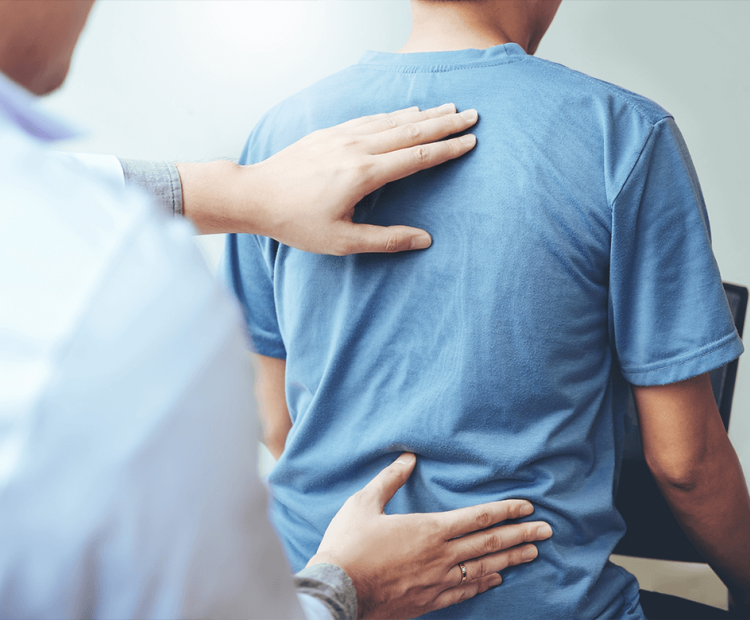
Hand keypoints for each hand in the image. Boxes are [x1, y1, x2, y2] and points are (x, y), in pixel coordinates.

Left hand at [179, 104, 477, 253]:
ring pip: (391, 120)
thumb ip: (386, 239)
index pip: (416, 157)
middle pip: (410, 131)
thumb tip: (424, 240)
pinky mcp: (329, 133)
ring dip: (423, 113)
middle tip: (472, 115)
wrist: (255, 195)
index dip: (446, 150)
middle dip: (444, 123)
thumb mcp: (342, 241)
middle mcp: (356, 148)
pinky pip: (370, 119)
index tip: (470, 141)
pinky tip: (406, 111)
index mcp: (363, 174)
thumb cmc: (296, 223)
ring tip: (447, 108)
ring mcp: (342, 136)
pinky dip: (393, 114)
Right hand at [308, 453, 552, 619]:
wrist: (337, 591)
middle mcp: (441, 556)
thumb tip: (409, 457)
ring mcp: (438, 581)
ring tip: (532, 553)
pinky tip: (496, 580)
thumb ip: (390, 479)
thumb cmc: (349, 544)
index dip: (505, 510)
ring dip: (510, 559)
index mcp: (429, 529)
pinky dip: (485, 584)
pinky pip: (465, 592)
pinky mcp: (429, 601)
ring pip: (484, 568)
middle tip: (547, 530)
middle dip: (521, 535)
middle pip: (490, 543)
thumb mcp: (364, 502)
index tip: (527, 506)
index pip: (478, 517)